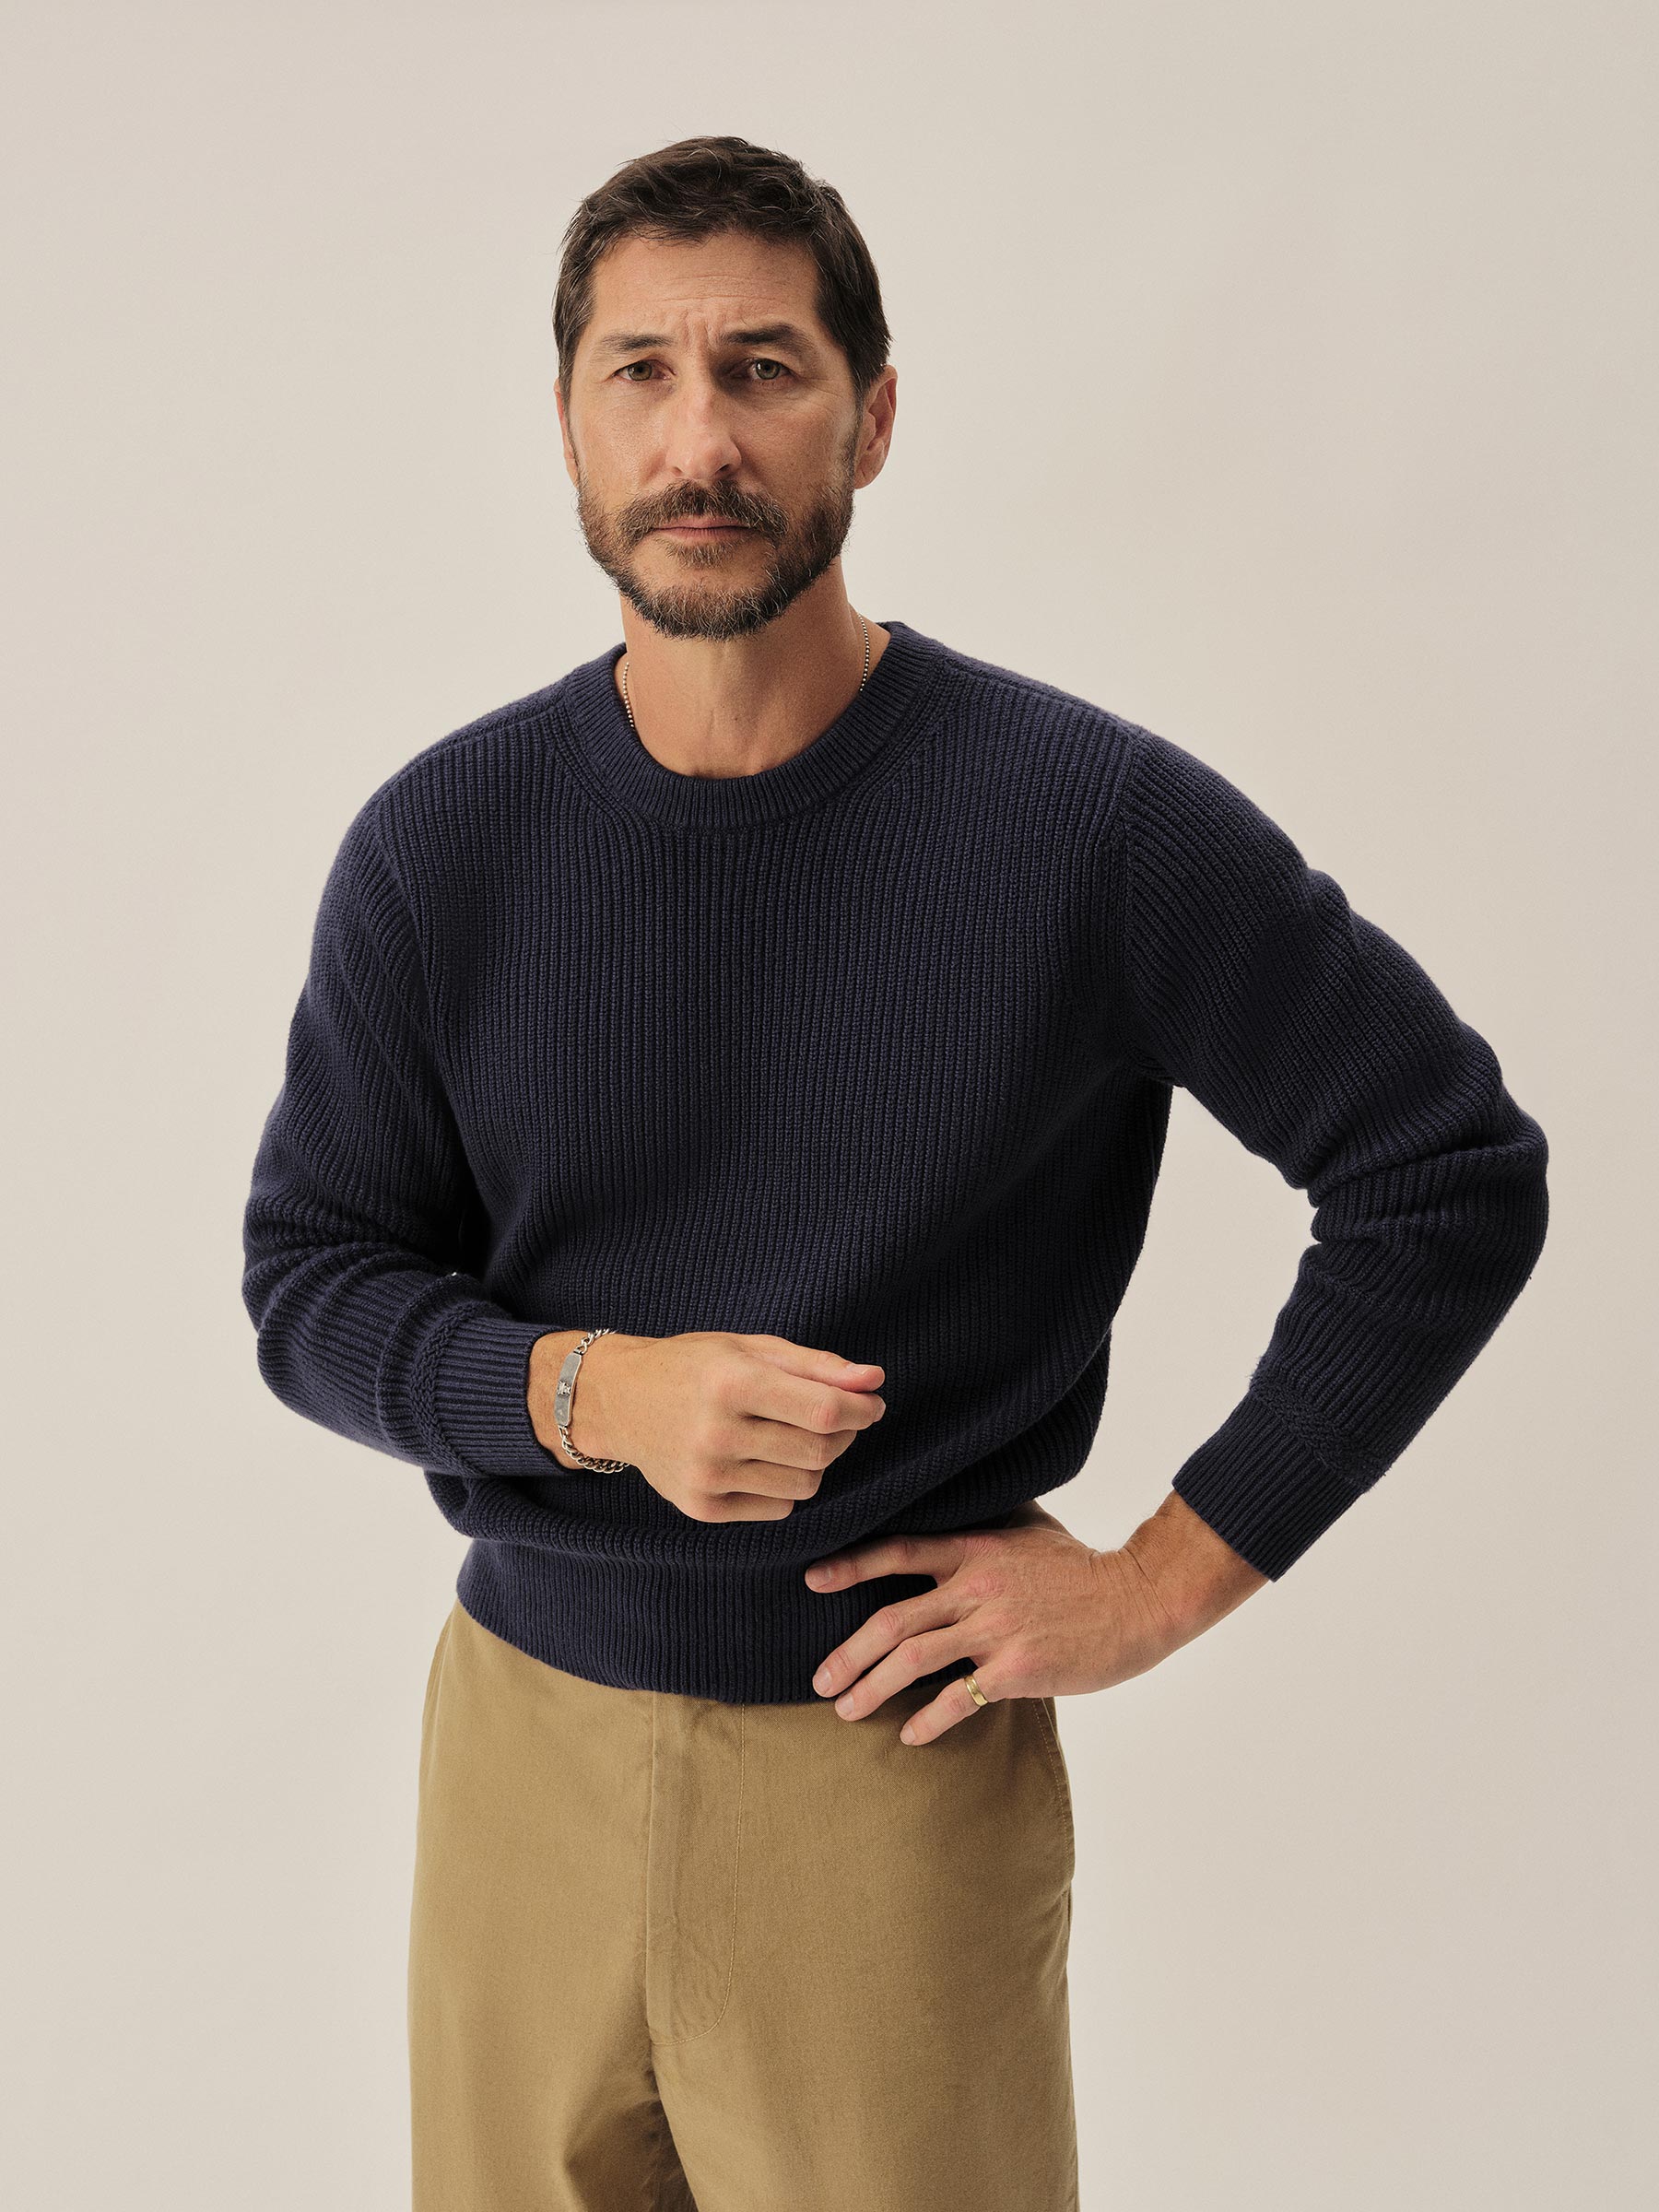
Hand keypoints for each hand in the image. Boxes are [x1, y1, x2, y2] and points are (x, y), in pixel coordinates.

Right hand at [528, 1329, 885, 1521]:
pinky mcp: (702, 1508)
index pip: (825, 1411)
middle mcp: (716, 1433)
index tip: (871, 1404)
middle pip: (820, 1451)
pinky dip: (785, 1485)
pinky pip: (778, 1508)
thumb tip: (875, 1381)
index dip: (861, 1410)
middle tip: (834, 1418)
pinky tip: (762, 1459)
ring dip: (815, 1462)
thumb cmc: (694, 1366)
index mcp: (732, 1383)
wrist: (619, 1400)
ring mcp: (706, 1476)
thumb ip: (818, 1365)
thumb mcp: (752, 1347)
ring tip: (792, 1436)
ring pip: (804, 1485)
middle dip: (843, 1435)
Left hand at [805, 1497, 1185, 1744]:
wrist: (1138, 1599)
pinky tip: (909, 1735)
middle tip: (819, 1678)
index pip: (899, 1552)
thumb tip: (955, 1506)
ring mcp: (995, 1630)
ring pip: (914, 1660)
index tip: (813, 1580)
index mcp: (975, 1549)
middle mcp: (977, 1588)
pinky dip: (928, 1719)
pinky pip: (959, 1699)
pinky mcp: (1016, 1670)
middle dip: (849, 1652)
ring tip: (845, 1709)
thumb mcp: (1029, 1527)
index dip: (851, 1565)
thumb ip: (986, 1522)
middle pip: (893, 1619)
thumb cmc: (1082, 1566)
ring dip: (872, 1688)